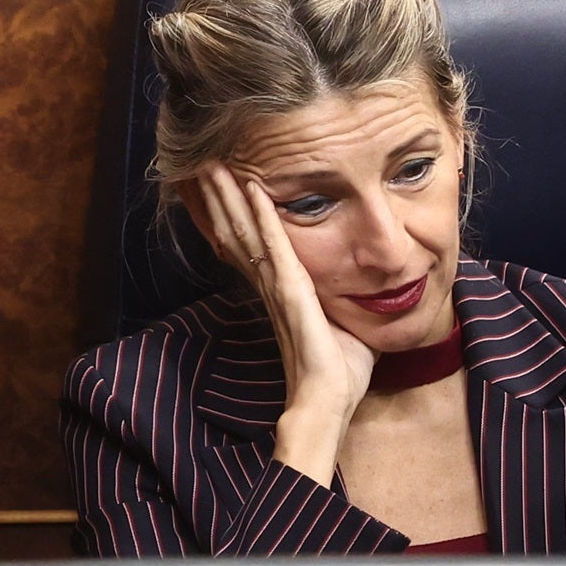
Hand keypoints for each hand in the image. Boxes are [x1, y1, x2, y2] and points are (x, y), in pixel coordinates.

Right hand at [195, 164, 374, 485]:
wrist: (328, 402)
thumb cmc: (338, 370)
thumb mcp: (343, 322)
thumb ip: (342, 298)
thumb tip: (365, 283)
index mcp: (280, 290)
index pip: (248, 243)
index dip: (231, 213)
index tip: (218, 184)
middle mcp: (270, 285)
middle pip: (235, 231)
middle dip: (218, 197)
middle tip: (200, 163)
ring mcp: (277, 288)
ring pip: (246, 233)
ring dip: (229, 198)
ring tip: (213, 167)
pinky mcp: (291, 294)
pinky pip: (275, 247)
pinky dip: (263, 216)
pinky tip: (253, 190)